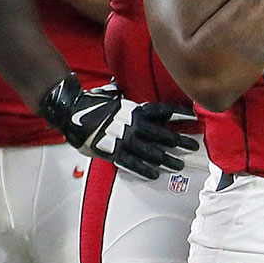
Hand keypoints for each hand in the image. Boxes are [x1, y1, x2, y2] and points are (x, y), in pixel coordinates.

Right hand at [40, 76, 199, 179]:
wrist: (70, 112)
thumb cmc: (88, 103)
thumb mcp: (109, 95)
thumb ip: (120, 95)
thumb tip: (120, 88)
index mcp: (133, 109)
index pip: (162, 112)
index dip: (179, 115)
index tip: (193, 117)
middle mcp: (133, 125)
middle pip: (163, 134)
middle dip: (180, 141)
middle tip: (193, 146)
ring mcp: (124, 140)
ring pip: (152, 152)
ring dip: (167, 159)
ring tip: (179, 165)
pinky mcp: (113, 152)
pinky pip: (133, 163)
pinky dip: (145, 169)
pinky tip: (155, 174)